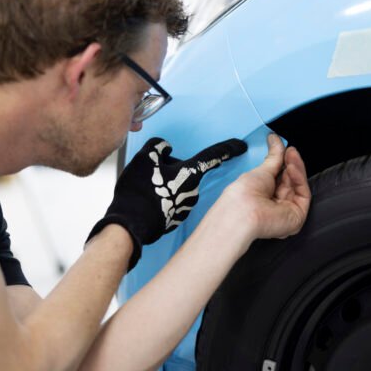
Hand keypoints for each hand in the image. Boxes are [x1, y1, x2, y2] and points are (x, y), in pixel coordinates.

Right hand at [87, 137, 246, 269]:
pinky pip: (171, 201)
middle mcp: (193, 191)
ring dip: (167, 185)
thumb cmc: (139, 191)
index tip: (241, 146)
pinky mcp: (176, 218)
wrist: (130, 224)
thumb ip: (158, 146)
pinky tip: (147, 201)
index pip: (213, 156)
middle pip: (187, 172)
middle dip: (173, 170)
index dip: (228, 149)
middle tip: (153, 173)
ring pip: (178, 187)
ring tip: (146, 189)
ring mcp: (185, 206)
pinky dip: (162, 199)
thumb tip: (165, 148)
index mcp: (189, 173)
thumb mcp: (145, 158)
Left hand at [219, 133, 310, 240]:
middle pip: (290, 181)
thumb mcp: (261, 170)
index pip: (279, 178)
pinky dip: (299, 177)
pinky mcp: (297, 216)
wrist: (243, 210)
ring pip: (298, 185)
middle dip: (290, 164)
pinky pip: (303, 193)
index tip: (284, 149)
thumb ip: (273, 157)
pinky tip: (292, 166)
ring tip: (290, 155)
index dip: (283, 163)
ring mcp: (286, 211)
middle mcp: (275, 205)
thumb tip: (275, 139)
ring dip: (295, 167)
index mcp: (263, 197)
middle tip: (289, 150)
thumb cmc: (243, 195)